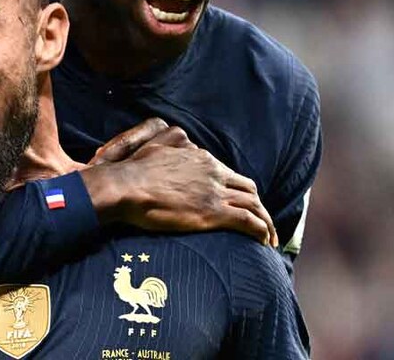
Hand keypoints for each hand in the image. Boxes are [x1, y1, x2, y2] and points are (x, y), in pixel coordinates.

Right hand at [81, 118, 277, 246]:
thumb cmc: (131, 173)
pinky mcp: (214, 212)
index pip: (228, 173)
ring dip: (265, 221)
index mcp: (199, 158)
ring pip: (254, 204)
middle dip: (256, 204)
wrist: (125, 186)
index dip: (237, 190)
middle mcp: (213, 171)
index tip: (238, 202)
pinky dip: (260, 230)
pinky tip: (263, 241)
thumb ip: (169, 153)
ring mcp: (215, 191)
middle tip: (260, 220)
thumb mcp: (154, 152)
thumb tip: (170, 153)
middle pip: (247, 187)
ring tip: (268, 236)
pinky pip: (248, 220)